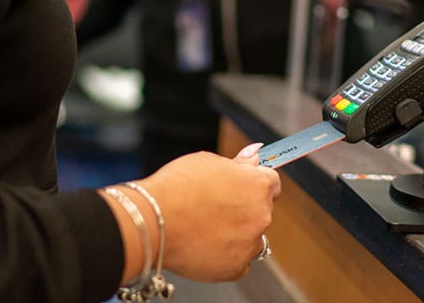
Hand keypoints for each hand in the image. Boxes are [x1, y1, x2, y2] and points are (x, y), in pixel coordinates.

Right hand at [136, 148, 280, 281]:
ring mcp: (250, 244)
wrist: (151, 221)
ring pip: (250, 238)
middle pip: (261, 210)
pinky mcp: (235, 268)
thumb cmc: (176, 188)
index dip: (253, 183)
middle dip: (244, 208)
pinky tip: (205, 246)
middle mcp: (261, 215)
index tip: (242, 187)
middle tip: (213, 207)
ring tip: (205, 228)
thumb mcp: (208, 161)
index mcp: (258, 185)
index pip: (272, 182)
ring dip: (237, 234)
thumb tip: (255, 155)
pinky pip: (239, 262)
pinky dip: (226, 257)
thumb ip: (238, 163)